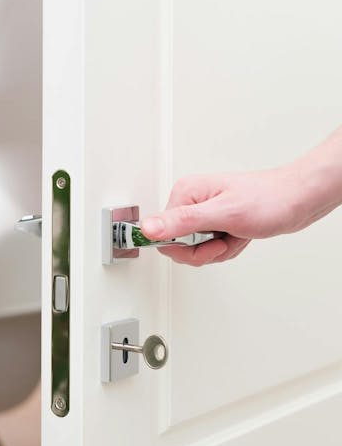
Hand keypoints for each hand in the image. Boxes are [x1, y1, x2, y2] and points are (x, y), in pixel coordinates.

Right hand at [139, 166, 318, 265]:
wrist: (298, 199)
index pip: (162, 234)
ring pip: (195, 250)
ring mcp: (202, 213)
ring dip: (219, 250)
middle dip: (205, 251)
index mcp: (185, 194)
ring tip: (235, 235)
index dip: (186, 247)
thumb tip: (148, 228)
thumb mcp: (223, 213)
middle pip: (177, 245)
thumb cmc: (269, 200)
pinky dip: (226, 248)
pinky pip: (208, 247)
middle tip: (224, 240)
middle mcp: (190, 202)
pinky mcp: (214, 222)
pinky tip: (238, 236)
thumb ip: (182, 222)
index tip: (208, 241)